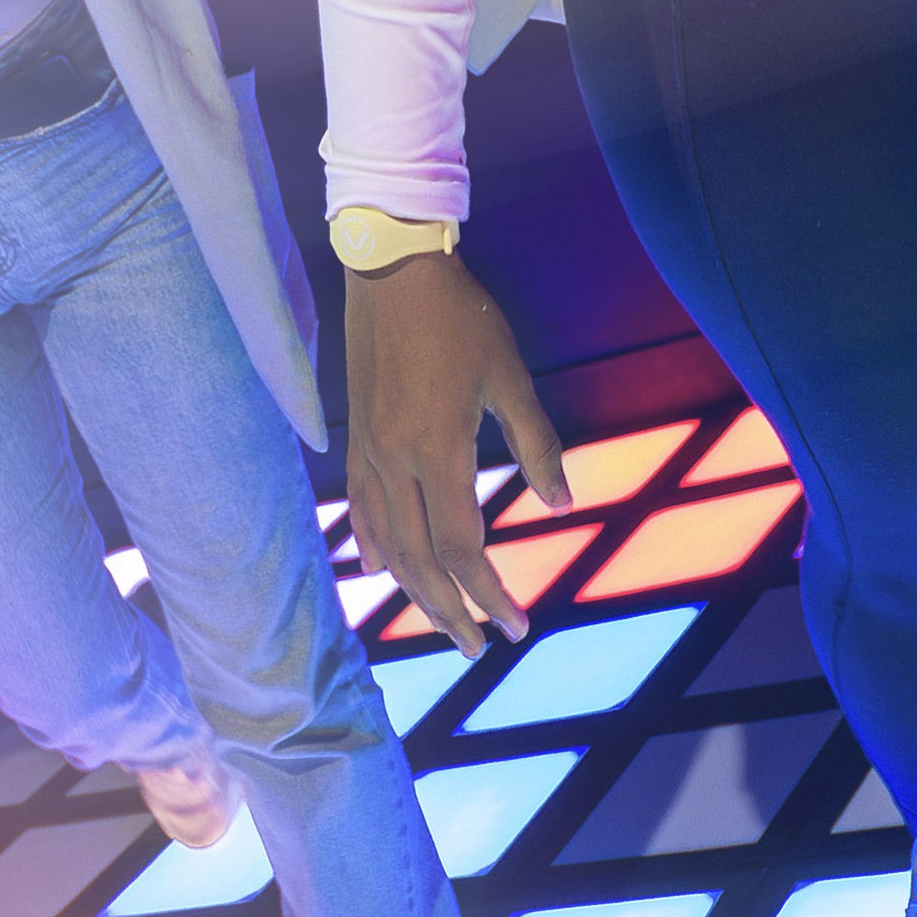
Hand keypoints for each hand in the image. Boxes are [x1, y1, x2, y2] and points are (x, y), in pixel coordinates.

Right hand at [337, 247, 569, 652]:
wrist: (391, 270)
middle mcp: (393, 462)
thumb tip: (561, 503)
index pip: (460, 548)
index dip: (488, 594)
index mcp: (436, 450)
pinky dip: (375, 550)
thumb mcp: (510, 377)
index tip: (516, 625)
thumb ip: (536, 445)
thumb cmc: (461, 317)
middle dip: (452, 612)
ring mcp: (368, 454)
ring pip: (387, 545)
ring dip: (416, 593)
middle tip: (482, 646)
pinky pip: (362, 512)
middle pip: (419, 563)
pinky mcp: (356, 440)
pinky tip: (384, 573)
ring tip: (446, 624)